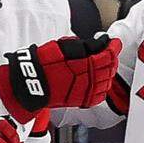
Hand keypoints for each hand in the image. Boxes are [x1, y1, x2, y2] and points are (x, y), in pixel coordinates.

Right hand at [0, 34, 120, 122]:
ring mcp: (86, 91)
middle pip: (109, 68)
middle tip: (110, 51)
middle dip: (111, 58)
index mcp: (84, 64)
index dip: (113, 47)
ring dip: (108, 72)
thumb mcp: (62, 46)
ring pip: (107, 81)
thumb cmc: (42, 64)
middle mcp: (88, 79)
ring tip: (105, 65)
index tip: (114, 42)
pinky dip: (103, 87)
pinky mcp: (82, 100)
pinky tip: (100, 81)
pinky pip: (100, 95)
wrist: (29, 84)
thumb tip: (100, 42)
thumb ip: (84, 45)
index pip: (107, 54)